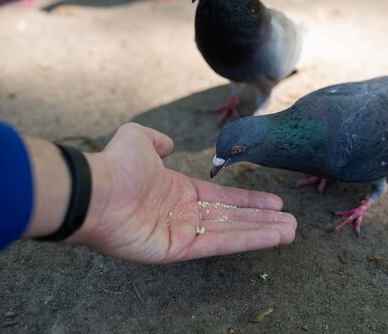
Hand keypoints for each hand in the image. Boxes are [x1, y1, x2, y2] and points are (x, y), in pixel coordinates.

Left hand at [68, 123, 295, 262]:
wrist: (96, 190)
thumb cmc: (116, 165)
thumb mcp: (139, 138)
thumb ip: (156, 140)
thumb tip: (167, 144)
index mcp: (179, 191)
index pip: (224, 198)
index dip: (250, 200)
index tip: (275, 201)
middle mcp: (185, 214)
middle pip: (233, 217)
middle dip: (263, 219)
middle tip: (291, 221)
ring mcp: (183, 233)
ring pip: (232, 232)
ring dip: (262, 231)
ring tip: (291, 231)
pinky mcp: (179, 250)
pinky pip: (219, 244)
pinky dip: (247, 240)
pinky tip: (271, 236)